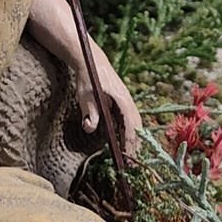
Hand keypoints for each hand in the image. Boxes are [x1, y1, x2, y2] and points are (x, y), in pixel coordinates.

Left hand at [74, 46, 141, 162]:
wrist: (92, 60)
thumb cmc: (88, 78)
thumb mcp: (85, 96)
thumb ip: (89, 112)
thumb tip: (90, 128)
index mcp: (121, 99)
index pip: (130, 125)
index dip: (129, 141)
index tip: (128, 156)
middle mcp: (128, 100)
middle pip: (137, 125)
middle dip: (136, 143)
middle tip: (131, 161)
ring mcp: (127, 100)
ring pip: (136, 122)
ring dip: (135, 137)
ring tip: (131, 154)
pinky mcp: (124, 100)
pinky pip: (131, 118)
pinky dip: (131, 130)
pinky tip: (125, 141)